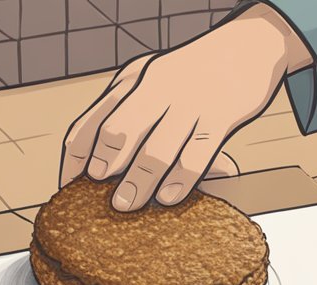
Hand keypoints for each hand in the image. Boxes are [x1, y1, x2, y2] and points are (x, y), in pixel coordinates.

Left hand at [59, 4, 311, 210]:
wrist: (247, 47)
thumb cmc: (194, 75)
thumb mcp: (152, 81)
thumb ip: (127, 112)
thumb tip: (99, 164)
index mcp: (131, 81)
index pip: (90, 123)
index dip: (75, 160)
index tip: (70, 188)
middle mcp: (155, 88)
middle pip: (116, 133)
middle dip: (103, 169)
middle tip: (96, 195)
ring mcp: (189, 103)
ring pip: (155, 150)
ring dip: (138, 181)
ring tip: (127, 205)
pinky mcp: (221, 118)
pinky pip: (195, 156)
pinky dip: (179, 181)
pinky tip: (169, 197)